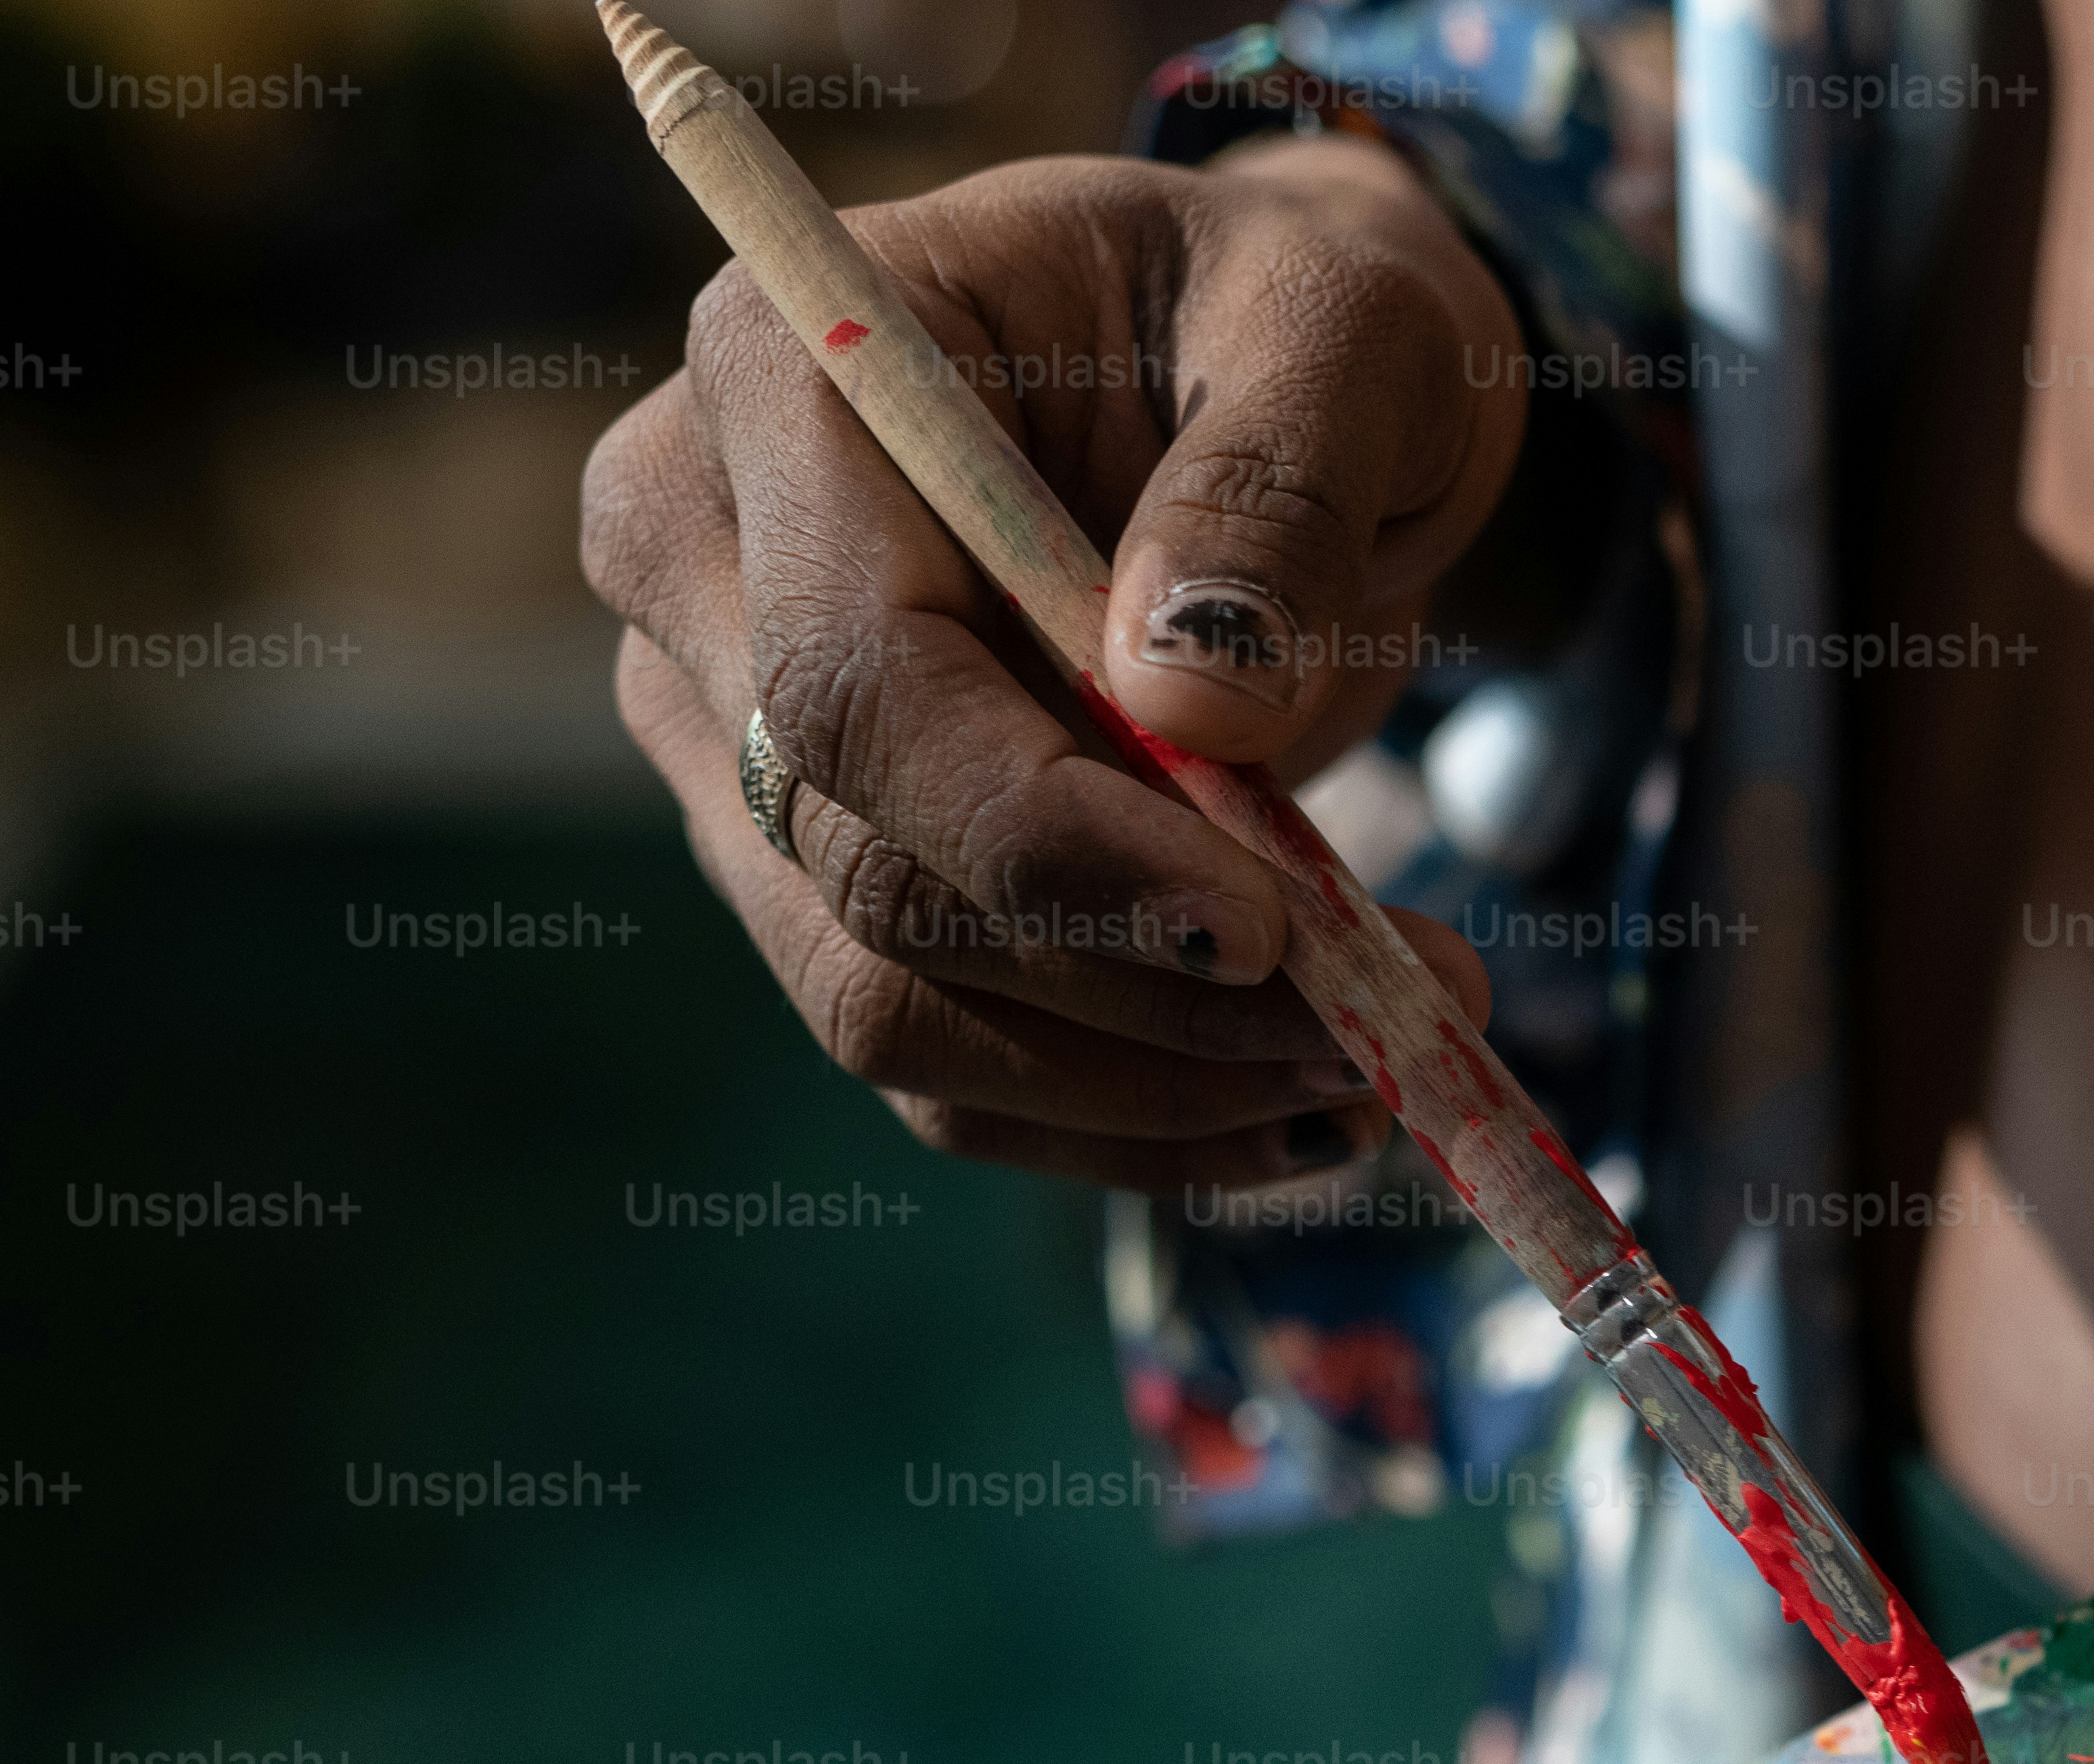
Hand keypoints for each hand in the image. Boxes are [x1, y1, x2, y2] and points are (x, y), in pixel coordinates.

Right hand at [582, 137, 1517, 1196]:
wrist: (1262, 379)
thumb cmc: (1291, 318)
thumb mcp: (1349, 327)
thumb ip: (1278, 480)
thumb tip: (1192, 704)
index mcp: (782, 376)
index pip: (855, 686)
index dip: (1051, 839)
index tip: (1269, 927)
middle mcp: (699, 567)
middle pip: (868, 875)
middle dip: (1141, 985)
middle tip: (1395, 1019)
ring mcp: (728, 741)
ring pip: (893, 1009)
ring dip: (1152, 1082)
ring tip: (1383, 1064)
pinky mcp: (813, 877)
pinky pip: (946, 1067)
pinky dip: (1132, 1115)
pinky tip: (1308, 1104)